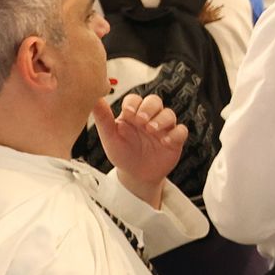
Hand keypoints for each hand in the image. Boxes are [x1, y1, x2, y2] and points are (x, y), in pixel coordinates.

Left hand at [94, 94, 187, 208]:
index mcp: (132, 114)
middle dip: (149, 108)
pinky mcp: (174, 140)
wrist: (135, 176)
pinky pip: (181, 131)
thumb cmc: (122, 154)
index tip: (128, 111)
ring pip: (169, 114)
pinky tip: (165, 141)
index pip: (135, 99)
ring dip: (162, 120)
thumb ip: (103, 118)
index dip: (134, 102)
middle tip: (141, 120)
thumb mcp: (110, 137)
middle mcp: (149, 118)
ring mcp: (163, 128)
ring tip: (152, 130)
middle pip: (155, 101)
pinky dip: (175, 134)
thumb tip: (94, 100)